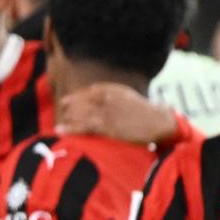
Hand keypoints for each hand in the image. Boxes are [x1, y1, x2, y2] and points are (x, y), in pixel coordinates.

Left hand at [58, 85, 179, 145]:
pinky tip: (60, 129)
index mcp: (114, 90)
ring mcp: (107, 112)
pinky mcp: (108, 127)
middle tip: (63, 109)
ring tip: (59, 122)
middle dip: (71, 106)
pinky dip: (71, 128)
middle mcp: (108, 98)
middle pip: (83, 101)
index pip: (90, 91)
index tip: (68, 100)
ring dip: (69, 117)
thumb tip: (100, 99)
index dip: (77, 96)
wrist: (159, 121)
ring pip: (81, 113)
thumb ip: (113, 97)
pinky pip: (84, 127)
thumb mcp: (129, 98)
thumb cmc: (146, 113)